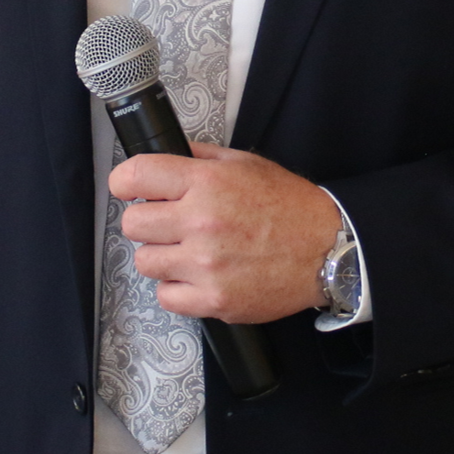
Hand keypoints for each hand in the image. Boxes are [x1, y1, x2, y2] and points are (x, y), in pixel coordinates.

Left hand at [109, 142, 338, 324]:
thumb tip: (166, 154)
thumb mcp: (247, 164)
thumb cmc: (290, 207)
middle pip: (133, 223)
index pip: (135, 175)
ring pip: (145, 262)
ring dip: (162, 256)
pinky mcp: (213, 299)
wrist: (328, 250)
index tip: (130, 189)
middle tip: (170, 224)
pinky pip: (165, 296)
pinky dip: (177, 288)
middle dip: (148, 221)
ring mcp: (205, 264)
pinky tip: (198, 276)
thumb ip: (202, 157)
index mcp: (207, 182)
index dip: (125, 182)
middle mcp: (201, 221)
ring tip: (189, 252)